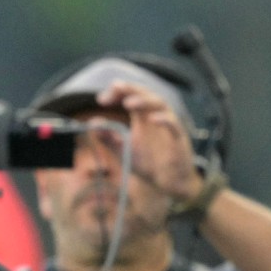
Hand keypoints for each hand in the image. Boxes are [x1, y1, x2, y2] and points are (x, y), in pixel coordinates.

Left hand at [95, 81, 202, 200]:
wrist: (168, 183)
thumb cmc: (147, 163)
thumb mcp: (123, 149)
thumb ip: (108, 137)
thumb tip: (91, 123)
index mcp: (142, 116)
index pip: (130, 96)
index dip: (117, 93)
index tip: (101, 100)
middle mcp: (156, 116)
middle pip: (146, 94)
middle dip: (131, 89)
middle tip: (115, 87)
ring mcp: (169, 126)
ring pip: (161, 104)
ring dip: (144, 101)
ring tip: (128, 102)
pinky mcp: (179, 140)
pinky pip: (174, 126)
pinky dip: (164, 120)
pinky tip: (152, 118)